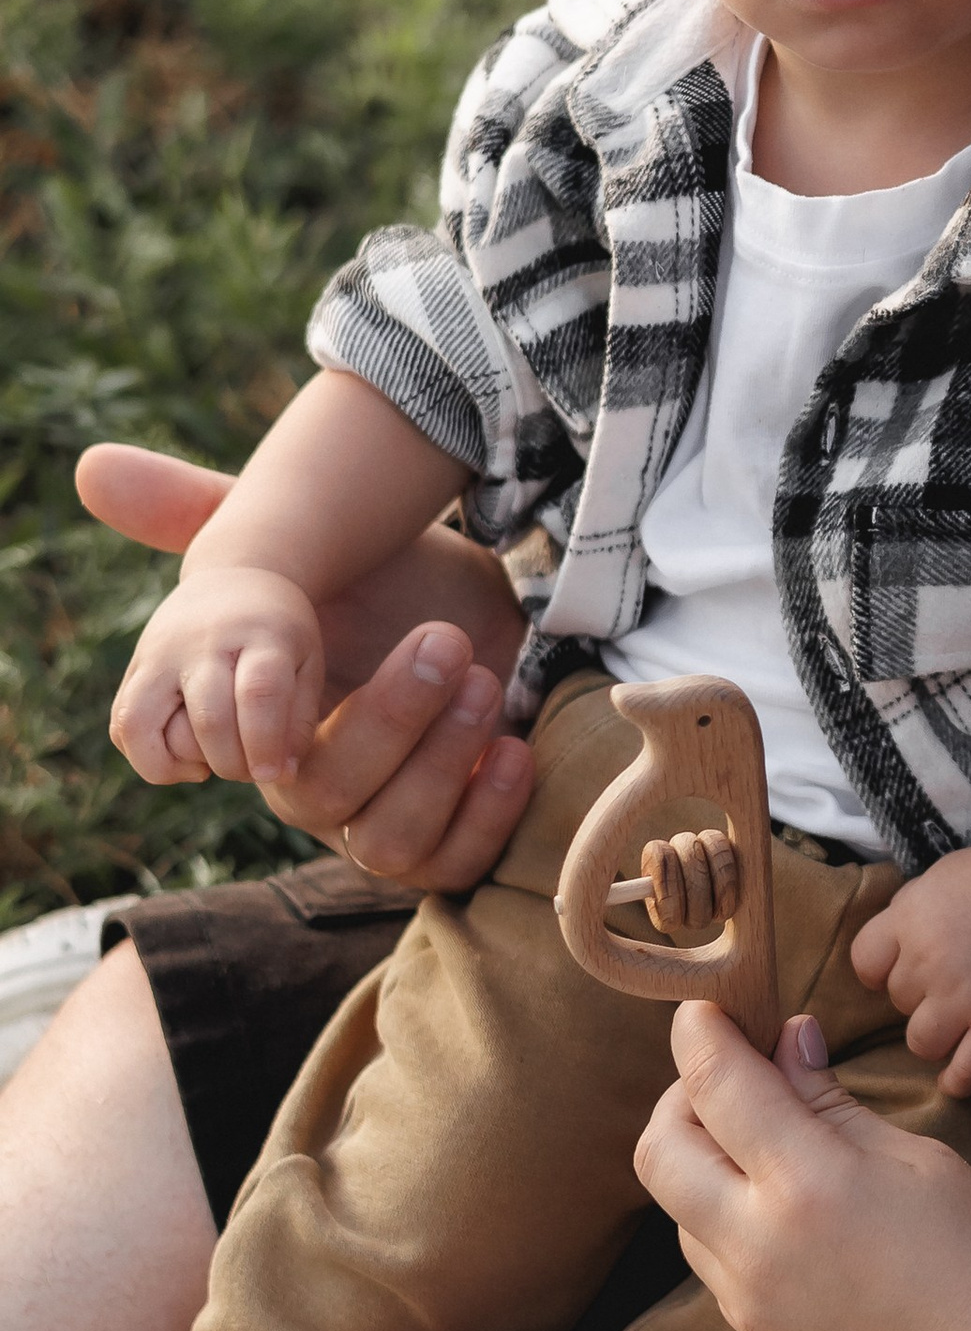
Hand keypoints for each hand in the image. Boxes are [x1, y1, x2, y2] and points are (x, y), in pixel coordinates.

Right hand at [80, 440, 535, 890]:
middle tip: (446, 642)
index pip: (231, 754)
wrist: (484, 624)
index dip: (261, 722)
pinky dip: (489, 813)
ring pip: (390, 838)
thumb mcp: (303, 544)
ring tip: (486, 681)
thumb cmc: (383, 590)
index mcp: (265, 736)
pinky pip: (456, 864)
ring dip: (442, 762)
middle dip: (389, 719)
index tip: (311, 657)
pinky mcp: (451, 846)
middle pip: (322, 795)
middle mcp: (316, 793)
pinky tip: (517, 748)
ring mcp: (381, 827)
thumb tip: (93, 466)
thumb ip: (201, 513)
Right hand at [111, 561, 328, 786]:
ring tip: (204, 768)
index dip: (264, 743)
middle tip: (249, 769)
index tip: (271, 774)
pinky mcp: (135, 667)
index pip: (258, 692)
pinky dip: (145, 756)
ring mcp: (160, 653)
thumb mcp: (307, 664)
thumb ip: (299, 722)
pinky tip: (182, 757)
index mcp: (261, 634)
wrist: (234, 581)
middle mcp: (203, 642)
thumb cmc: (280, 635)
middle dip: (231, 763)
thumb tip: (278, 777)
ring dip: (172, 765)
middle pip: (208, 717)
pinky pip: (122, 726)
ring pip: (140, 723)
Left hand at [636, 1005, 970, 1330]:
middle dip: (681, 1095)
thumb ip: (835, 1105)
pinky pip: (706, 1255)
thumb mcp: (923, 1165)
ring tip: (765, 1136)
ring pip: (677, 1204)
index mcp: (806, 1186)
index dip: (700, 1033)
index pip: (715, 1085)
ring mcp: (745, 1299)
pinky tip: (779, 1200)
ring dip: (698, 1157)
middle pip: (659, 1147)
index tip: (706, 1009)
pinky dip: (719, 1209)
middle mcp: (754, 1244)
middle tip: (736, 1074)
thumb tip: (788, 1042)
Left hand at [846, 830, 970, 1095]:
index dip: (882, 969)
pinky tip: (957, 1077)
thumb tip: (893, 947)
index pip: (864, 963)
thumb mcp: (943, 877)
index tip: (905, 969)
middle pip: (898, 1002)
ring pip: (921, 1043)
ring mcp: (965, 997)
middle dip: (922, 994)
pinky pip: (966, 1072)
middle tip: (957, 979)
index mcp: (910, 917)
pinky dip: (958, 1081)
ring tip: (960, 1023)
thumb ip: (911, 913)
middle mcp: (928, 960)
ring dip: (937, 1036)